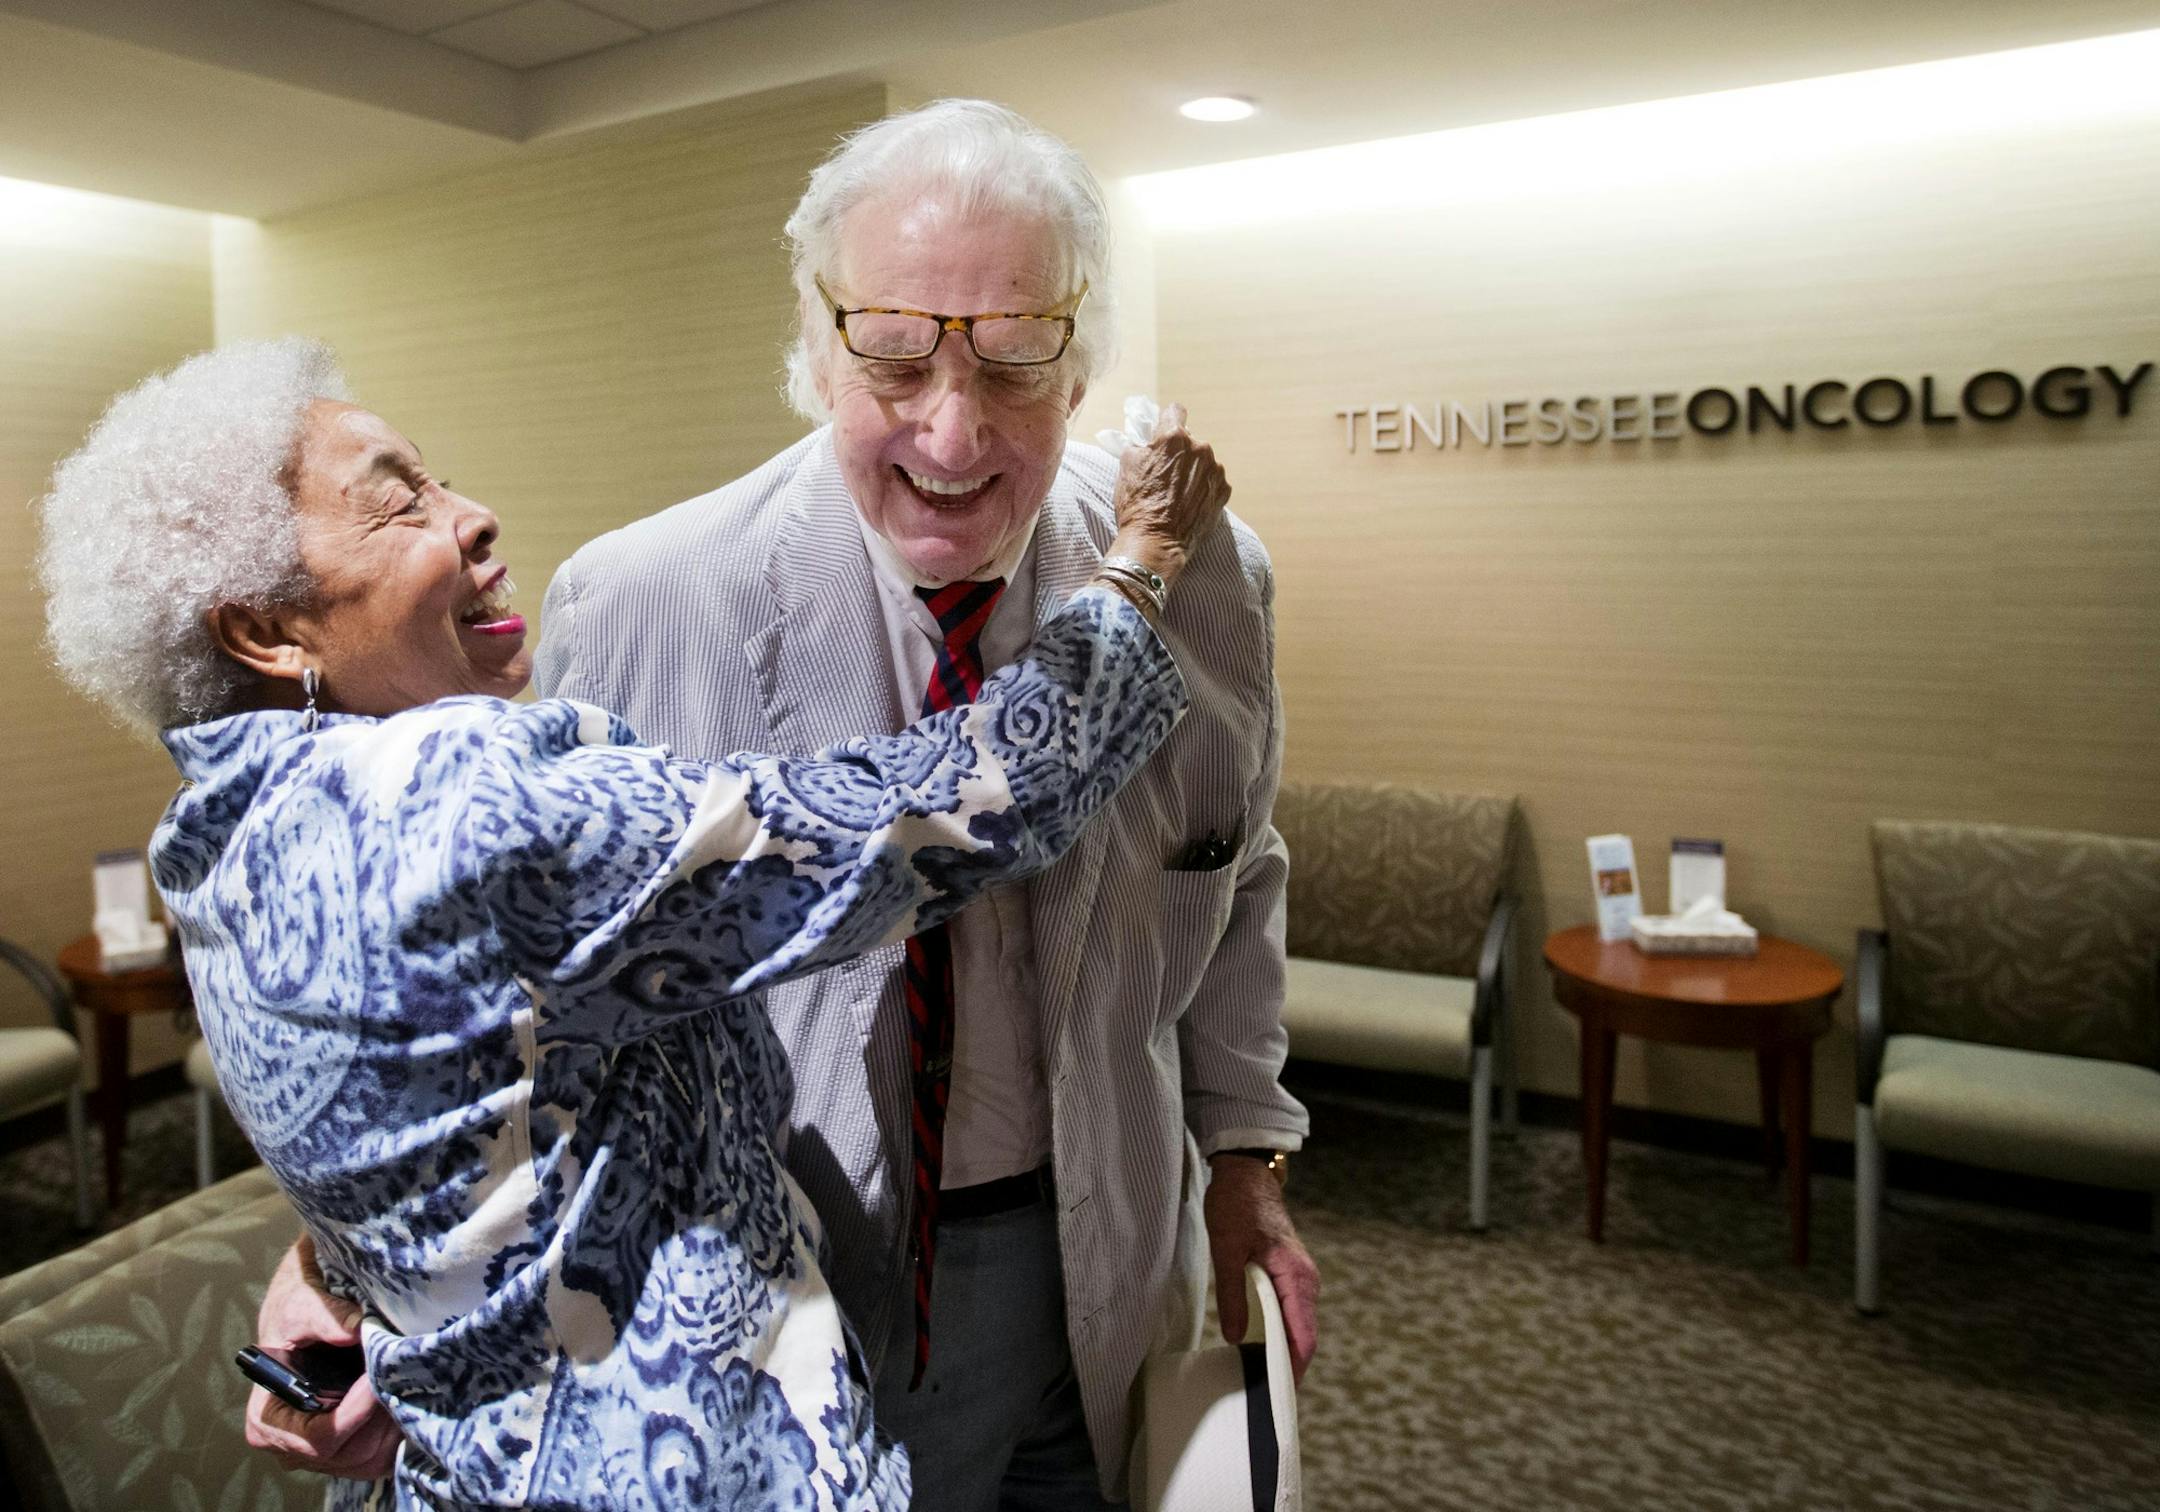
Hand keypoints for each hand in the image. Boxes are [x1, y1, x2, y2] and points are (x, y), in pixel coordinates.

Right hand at [245, 1235, 400, 1479]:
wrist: (311, 1308)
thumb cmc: (297, 1308)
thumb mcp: (299, 1305)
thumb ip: (323, 1316)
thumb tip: (355, 1330)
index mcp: (268, 1420)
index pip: (318, 1437)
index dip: (353, 1414)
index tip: (377, 1378)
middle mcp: (291, 1446)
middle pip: (348, 1454)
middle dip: (380, 1418)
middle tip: (403, 1378)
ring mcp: (321, 1452)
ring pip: (369, 1460)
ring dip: (394, 1425)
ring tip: (408, 1384)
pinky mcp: (348, 1448)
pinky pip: (381, 1457)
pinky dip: (399, 1433)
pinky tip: (410, 1398)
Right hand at [1108, 402, 1230, 590]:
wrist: (1156, 542)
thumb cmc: (1137, 504)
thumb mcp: (1126, 465)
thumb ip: (1140, 444)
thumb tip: (1146, 441)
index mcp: (1174, 437)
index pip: (1175, 411)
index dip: (1167, 420)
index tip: (1164, 431)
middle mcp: (1200, 448)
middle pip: (1190, 439)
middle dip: (1179, 451)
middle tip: (1165, 473)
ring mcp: (1215, 470)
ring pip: (1203, 461)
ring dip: (1192, 470)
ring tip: (1177, 493)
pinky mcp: (1223, 490)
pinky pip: (1212, 480)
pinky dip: (1203, 488)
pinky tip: (1189, 503)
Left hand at [1204, 1154, 1319, 1382]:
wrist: (1247, 1175)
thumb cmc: (1237, 1206)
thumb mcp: (1226, 1250)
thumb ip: (1233, 1295)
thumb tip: (1237, 1337)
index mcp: (1295, 1276)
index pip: (1303, 1334)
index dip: (1294, 1367)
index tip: (1281, 1393)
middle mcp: (1306, 1280)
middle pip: (1304, 1335)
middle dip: (1290, 1365)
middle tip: (1267, 1394)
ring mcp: (1301, 1277)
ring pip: (1299, 1324)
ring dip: (1285, 1350)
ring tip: (1262, 1376)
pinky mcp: (1291, 1274)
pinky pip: (1292, 1311)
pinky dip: (1282, 1332)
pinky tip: (1262, 1345)